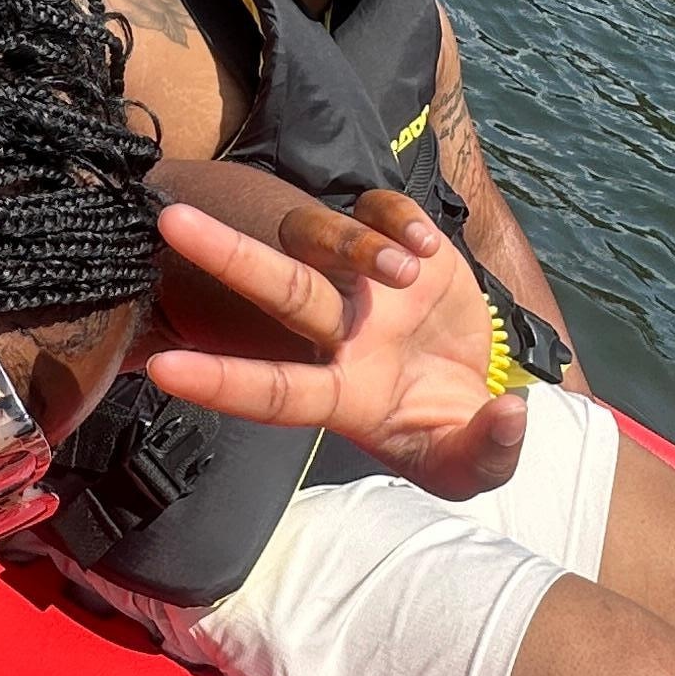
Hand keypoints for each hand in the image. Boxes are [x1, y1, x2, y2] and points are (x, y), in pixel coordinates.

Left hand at [142, 181, 525, 500]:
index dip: (222, 382)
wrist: (486, 392)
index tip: (163, 370)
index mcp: (344, 397)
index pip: (275, 391)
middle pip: (279, 291)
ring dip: (357, 244)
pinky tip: (425, 245)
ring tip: (408, 267)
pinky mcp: (403, 250)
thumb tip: (511, 415)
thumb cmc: (460, 438)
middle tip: (172, 221)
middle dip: (225, 256)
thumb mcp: (474, 466)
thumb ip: (491, 450)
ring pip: (324, 241)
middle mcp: (342, 336)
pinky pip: (380, 210)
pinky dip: (396, 216)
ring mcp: (368, 289)